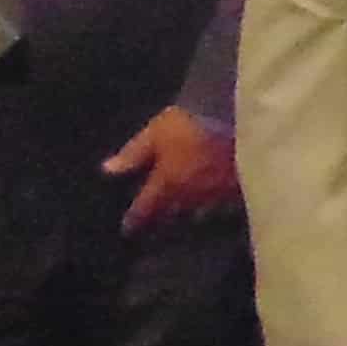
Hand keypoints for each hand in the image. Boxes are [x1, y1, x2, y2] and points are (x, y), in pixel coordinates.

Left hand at [102, 103, 237, 230]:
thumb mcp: (155, 133)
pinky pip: (225, 204)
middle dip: (165, 217)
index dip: (135, 219)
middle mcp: (189, 196)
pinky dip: (219, 205)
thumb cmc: (188, 123)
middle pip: (174, 213)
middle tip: (159, 223)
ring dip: (193, 213)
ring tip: (191, 214)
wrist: (233, 114)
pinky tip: (220, 202)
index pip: (146, 207)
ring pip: (201, 211)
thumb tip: (108, 170)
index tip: (128, 230)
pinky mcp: (238, 188)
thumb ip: (134, 153)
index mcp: (166, 183)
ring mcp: (215, 195)